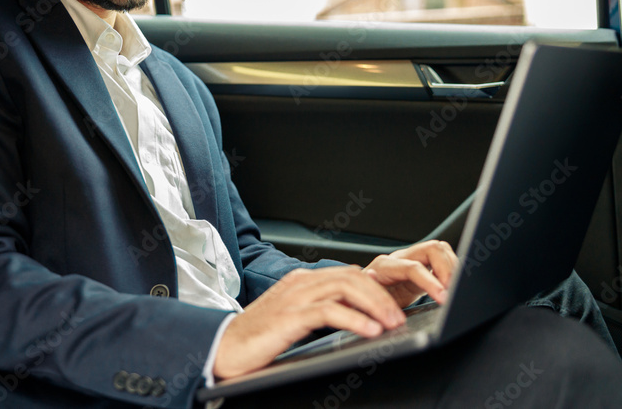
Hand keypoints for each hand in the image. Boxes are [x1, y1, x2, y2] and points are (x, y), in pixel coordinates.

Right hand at [213, 266, 404, 378]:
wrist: (223, 347)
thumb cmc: (257, 337)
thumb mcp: (294, 317)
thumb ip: (319, 309)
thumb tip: (353, 315)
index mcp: (302, 281)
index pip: (348, 274)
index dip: (375, 288)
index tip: (393, 307)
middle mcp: (300, 283)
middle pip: (351, 276)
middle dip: (380, 295)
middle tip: (398, 317)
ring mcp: (294, 298)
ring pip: (345, 288)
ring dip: (374, 305)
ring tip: (391, 323)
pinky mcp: (289, 317)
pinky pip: (329, 312)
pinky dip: (354, 319)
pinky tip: (369, 330)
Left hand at [362, 239, 457, 307]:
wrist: (360, 297)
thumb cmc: (361, 300)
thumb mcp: (363, 301)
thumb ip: (368, 289)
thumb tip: (370, 275)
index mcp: (385, 266)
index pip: (413, 267)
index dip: (431, 282)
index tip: (444, 298)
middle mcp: (400, 258)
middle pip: (433, 249)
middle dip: (448, 269)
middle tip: (454, 292)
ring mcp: (412, 261)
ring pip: (440, 250)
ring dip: (453, 268)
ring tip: (456, 289)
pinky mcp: (422, 269)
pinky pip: (443, 260)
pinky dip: (452, 271)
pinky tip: (452, 286)